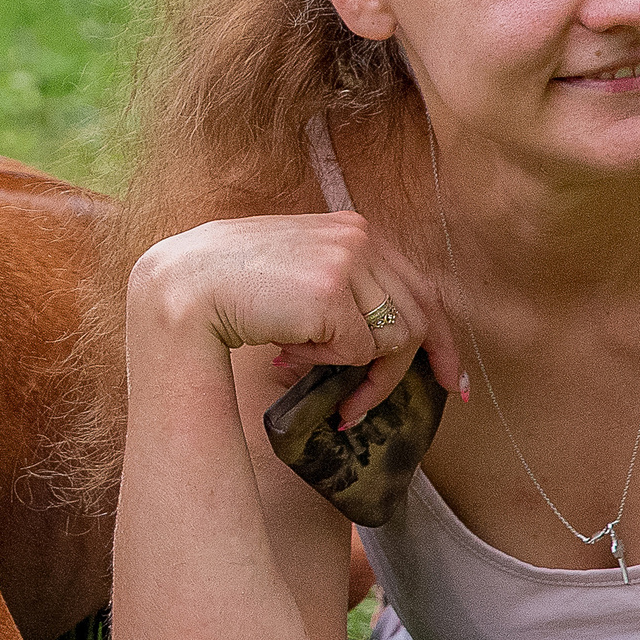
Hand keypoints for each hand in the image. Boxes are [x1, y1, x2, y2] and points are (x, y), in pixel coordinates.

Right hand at [131, 214, 462, 426]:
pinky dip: (325, 364)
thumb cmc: (230, 285)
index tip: (455, 383)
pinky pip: (358, 351)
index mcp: (353, 229)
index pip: (420, 286)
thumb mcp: (299, 275)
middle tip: (360, 410)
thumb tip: (385, 341)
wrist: (184, 286)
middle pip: (416, 318)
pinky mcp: (332, 293)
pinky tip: (283, 353)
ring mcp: (347, 261)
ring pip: (393, 339)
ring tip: (299, 367)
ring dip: (355, 372)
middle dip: (399, 375)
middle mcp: (359, 237)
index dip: (442, 339)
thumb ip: (342, 290)